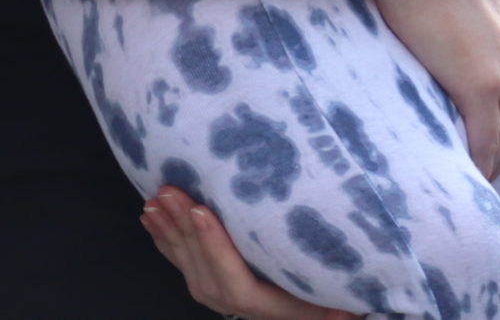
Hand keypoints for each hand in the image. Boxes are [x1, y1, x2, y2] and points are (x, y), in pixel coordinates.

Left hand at [140, 188, 346, 319]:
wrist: (308, 312)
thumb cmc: (322, 296)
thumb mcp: (333, 300)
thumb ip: (336, 304)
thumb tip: (350, 311)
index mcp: (262, 305)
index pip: (233, 280)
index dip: (215, 247)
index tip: (203, 212)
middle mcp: (234, 302)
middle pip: (202, 267)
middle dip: (184, 228)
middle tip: (169, 192)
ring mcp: (216, 293)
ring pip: (186, 262)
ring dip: (169, 230)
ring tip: (156, 199)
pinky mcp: (207, 281)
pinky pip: (179, 261)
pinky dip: (163, 238)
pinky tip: (150, 218)